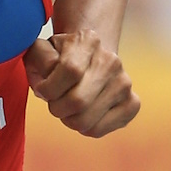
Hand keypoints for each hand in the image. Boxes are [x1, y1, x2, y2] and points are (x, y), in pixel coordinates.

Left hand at [23, 30, 139, 136]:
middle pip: (78, 100)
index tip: (42, 88)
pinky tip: (82, 113)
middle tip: (53, 101)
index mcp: (88, 40)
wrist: (88, 58)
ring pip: (86, 120)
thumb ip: (38, 57)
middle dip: (56, 107)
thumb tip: (49, 74)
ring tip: (67, 106)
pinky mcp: (132, 104)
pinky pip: (98, 130)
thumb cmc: (57, 57)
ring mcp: (124, 83)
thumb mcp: (40, 49)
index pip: (70, 70)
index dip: (49, 87)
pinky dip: (82, 127)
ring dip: (67, 118)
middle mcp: (111, 60)